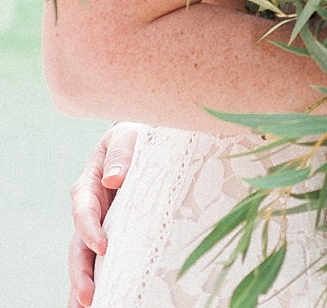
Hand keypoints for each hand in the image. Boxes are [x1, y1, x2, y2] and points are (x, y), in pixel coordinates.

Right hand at [67, 123, 137, 307]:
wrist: (147, 141)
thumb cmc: (135, 136)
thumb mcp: (128, 135)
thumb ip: (121, 153)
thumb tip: (113, 178)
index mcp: (89, 187)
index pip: (84, 212)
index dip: (90, 231)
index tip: (103, 247)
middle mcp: (91, 212)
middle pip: (79, 248)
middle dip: (81, 274)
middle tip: (88, 297)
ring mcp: (103, 227)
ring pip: (88, 262)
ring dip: (86, 287)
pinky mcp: (118, 236)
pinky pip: (108, 262)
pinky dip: (103, 283)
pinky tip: (105, 302)